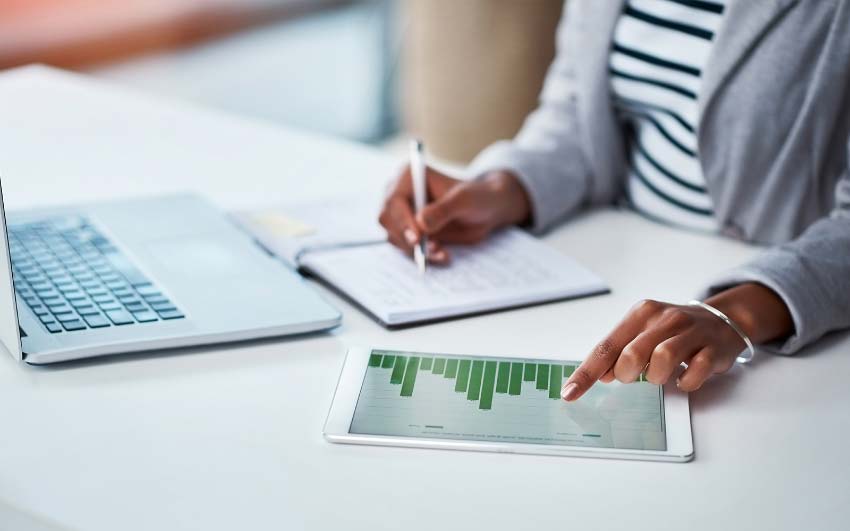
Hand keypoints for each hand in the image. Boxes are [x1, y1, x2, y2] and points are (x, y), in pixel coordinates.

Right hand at [378, 166, 530, 262]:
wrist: (487, 210)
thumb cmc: (477, 197)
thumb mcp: (464, 200)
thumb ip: (443, 210)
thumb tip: (421, 223)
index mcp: (409, 176)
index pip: (393, 200)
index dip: (402, 220)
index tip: (417, 238)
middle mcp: (401, 194)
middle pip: (387, 220)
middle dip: (406, 238)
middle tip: (429, 250)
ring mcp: (403, 214)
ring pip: (395, 237)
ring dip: (416, 249)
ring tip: (441, 252)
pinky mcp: (410, 231)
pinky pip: (406, 248)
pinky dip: (422, 255)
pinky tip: (442, 255)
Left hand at [561, 283, 793, 399]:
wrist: (723, 320)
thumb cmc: (673, 331)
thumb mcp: (643, 333)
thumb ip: (620, 352)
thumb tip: (601, 375)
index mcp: (641, 313)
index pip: (606, 346)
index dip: (586, 373)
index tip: (569, 394)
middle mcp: (664, 318)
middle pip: (632, 354)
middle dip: (626, 374)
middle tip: (633, 376)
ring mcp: (691, 332)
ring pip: (662, 359)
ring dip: (656, 377)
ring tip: (660, 375)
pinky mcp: (713, 348)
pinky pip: (694, 373)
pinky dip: (684, 382)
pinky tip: (683, 377)